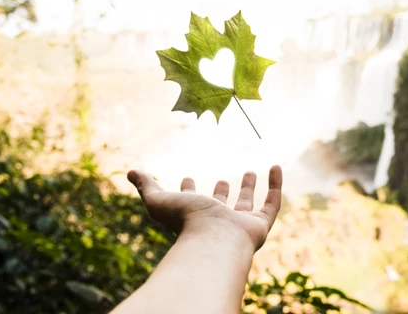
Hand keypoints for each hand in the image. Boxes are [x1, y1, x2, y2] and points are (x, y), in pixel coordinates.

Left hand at [127, 165, 282, 251]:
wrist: (213, 239)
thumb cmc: (185, 221)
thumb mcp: (159, 200)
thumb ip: (146, 186)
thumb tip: (131, 171)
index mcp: (192, 219)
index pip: (189, 205)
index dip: (187, 191)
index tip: (186, 177)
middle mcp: (217, 224)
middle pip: (220, 208)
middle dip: (222, 193)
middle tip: (224, 179)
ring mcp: (239, 226)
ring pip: (246, 206)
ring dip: (248, 189)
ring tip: (249, 171)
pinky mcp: (260, 226)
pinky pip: (272, 204)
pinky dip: (275, 185)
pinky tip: (276, 167)